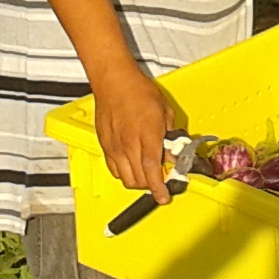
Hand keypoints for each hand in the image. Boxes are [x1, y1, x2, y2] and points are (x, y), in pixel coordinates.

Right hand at [91, 67, 178, 202]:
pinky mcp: (105, 146)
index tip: (164, 197)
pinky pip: (114, 170)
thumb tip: (173, 153)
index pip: (153, 171)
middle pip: (139, 180)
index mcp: (147, 136)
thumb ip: (170, 136)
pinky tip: (132, 168)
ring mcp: (115, 147)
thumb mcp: (165, 111)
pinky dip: (124, 174)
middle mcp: (129, 145)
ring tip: (147, 176)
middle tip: (160, 181)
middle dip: (152, 186)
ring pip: (126, 179)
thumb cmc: (139, 91)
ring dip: (138, 182)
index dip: (159, 188)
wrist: (114, 81)